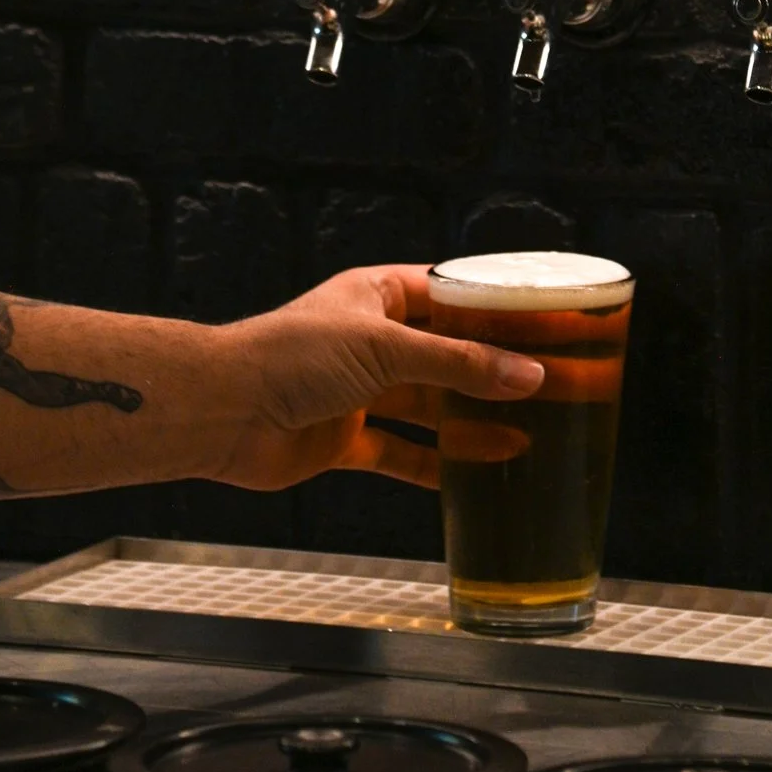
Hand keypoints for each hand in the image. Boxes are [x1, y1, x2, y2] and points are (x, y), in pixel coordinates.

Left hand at [205, 264, 543, 491]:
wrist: (221, 411)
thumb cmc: (291, 356)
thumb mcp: (386, 349)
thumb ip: (458, 365)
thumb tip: (528, 376)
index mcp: (377, 296)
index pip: (450, 294)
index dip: (495, 309)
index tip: (544, 322)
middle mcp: (371, 341)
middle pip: (445, 355)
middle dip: (493, 372)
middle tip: (550, 385)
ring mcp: (359, 392)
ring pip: (428, 407)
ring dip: (471, 422)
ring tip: (527, 435)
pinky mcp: (345, 439)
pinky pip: (400, 453)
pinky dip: (433, 465)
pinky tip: (471, 477)